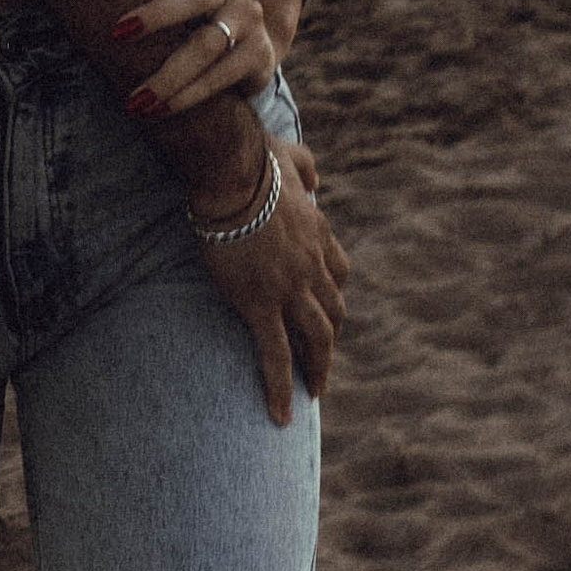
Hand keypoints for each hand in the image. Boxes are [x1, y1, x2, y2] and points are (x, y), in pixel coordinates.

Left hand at [112, 0, 288, 116]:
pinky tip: (160, 110)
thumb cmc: (196, 19)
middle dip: (157, 15)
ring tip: (135, 100)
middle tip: (116, 33)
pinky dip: (187, 96)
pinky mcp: (259, 55)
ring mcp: (248, 19)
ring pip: (208, 44)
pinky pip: (220, 76)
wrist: (254, 51)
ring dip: (168, 76)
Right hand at [195, 158, 347, 426]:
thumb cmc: (254, 160)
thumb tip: (316, 176)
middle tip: (322, 360)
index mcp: (317, 234)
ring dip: (318, 368)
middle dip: (330, 338)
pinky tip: (282, 416)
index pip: (337, 273)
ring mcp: (290, 289)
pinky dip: (281, 388)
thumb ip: (307, 165)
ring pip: (316, 338)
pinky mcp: (262, 305)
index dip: (332, 294)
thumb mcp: (291, 155)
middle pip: (333, 312)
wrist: (233, 175)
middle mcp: (312, 266)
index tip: (325, 309)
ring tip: (314, 392)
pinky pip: (277, 355)